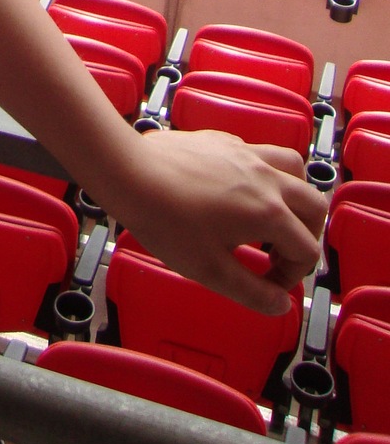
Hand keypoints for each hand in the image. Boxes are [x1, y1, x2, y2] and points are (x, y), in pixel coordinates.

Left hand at [105, 129, 326, 313]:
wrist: (129, 173)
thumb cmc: (167, 223)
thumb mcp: (211, 271)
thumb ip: (253, 292)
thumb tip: (282, 304)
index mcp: (269, 212)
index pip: (307, 249)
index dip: (292, 276)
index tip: (266, 284)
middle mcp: (266, 177)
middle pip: (314, 204)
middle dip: (307, 234)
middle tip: (280, 253)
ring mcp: (245, 152)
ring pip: (292, 167)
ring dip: (293, 195)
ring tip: (270, 216)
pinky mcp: (222, 138)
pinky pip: (259, 153)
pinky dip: (263, 174)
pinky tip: (236, 191)